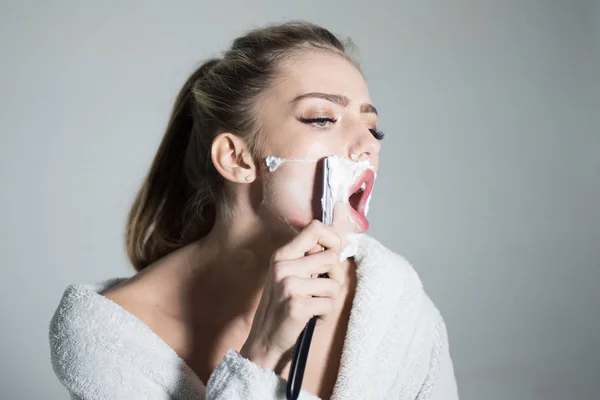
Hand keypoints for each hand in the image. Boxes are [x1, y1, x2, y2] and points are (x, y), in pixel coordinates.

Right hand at [240, 220, 342, 369]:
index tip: (334, 253)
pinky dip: (325, 314)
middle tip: (321, 290)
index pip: (315, 228)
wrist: (264, 341)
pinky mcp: (297, 306)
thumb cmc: (282, 307)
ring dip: (329, 299)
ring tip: (313, 305)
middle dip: (334, 277)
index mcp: (282, 255)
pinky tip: (311, 317)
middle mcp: (283, 266)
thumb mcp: (288, 276)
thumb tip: (339, 245)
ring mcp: (289, 286)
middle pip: (331, 257)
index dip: (332, 238)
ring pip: (334, 284)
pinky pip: (330, 304)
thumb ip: (308, 259)